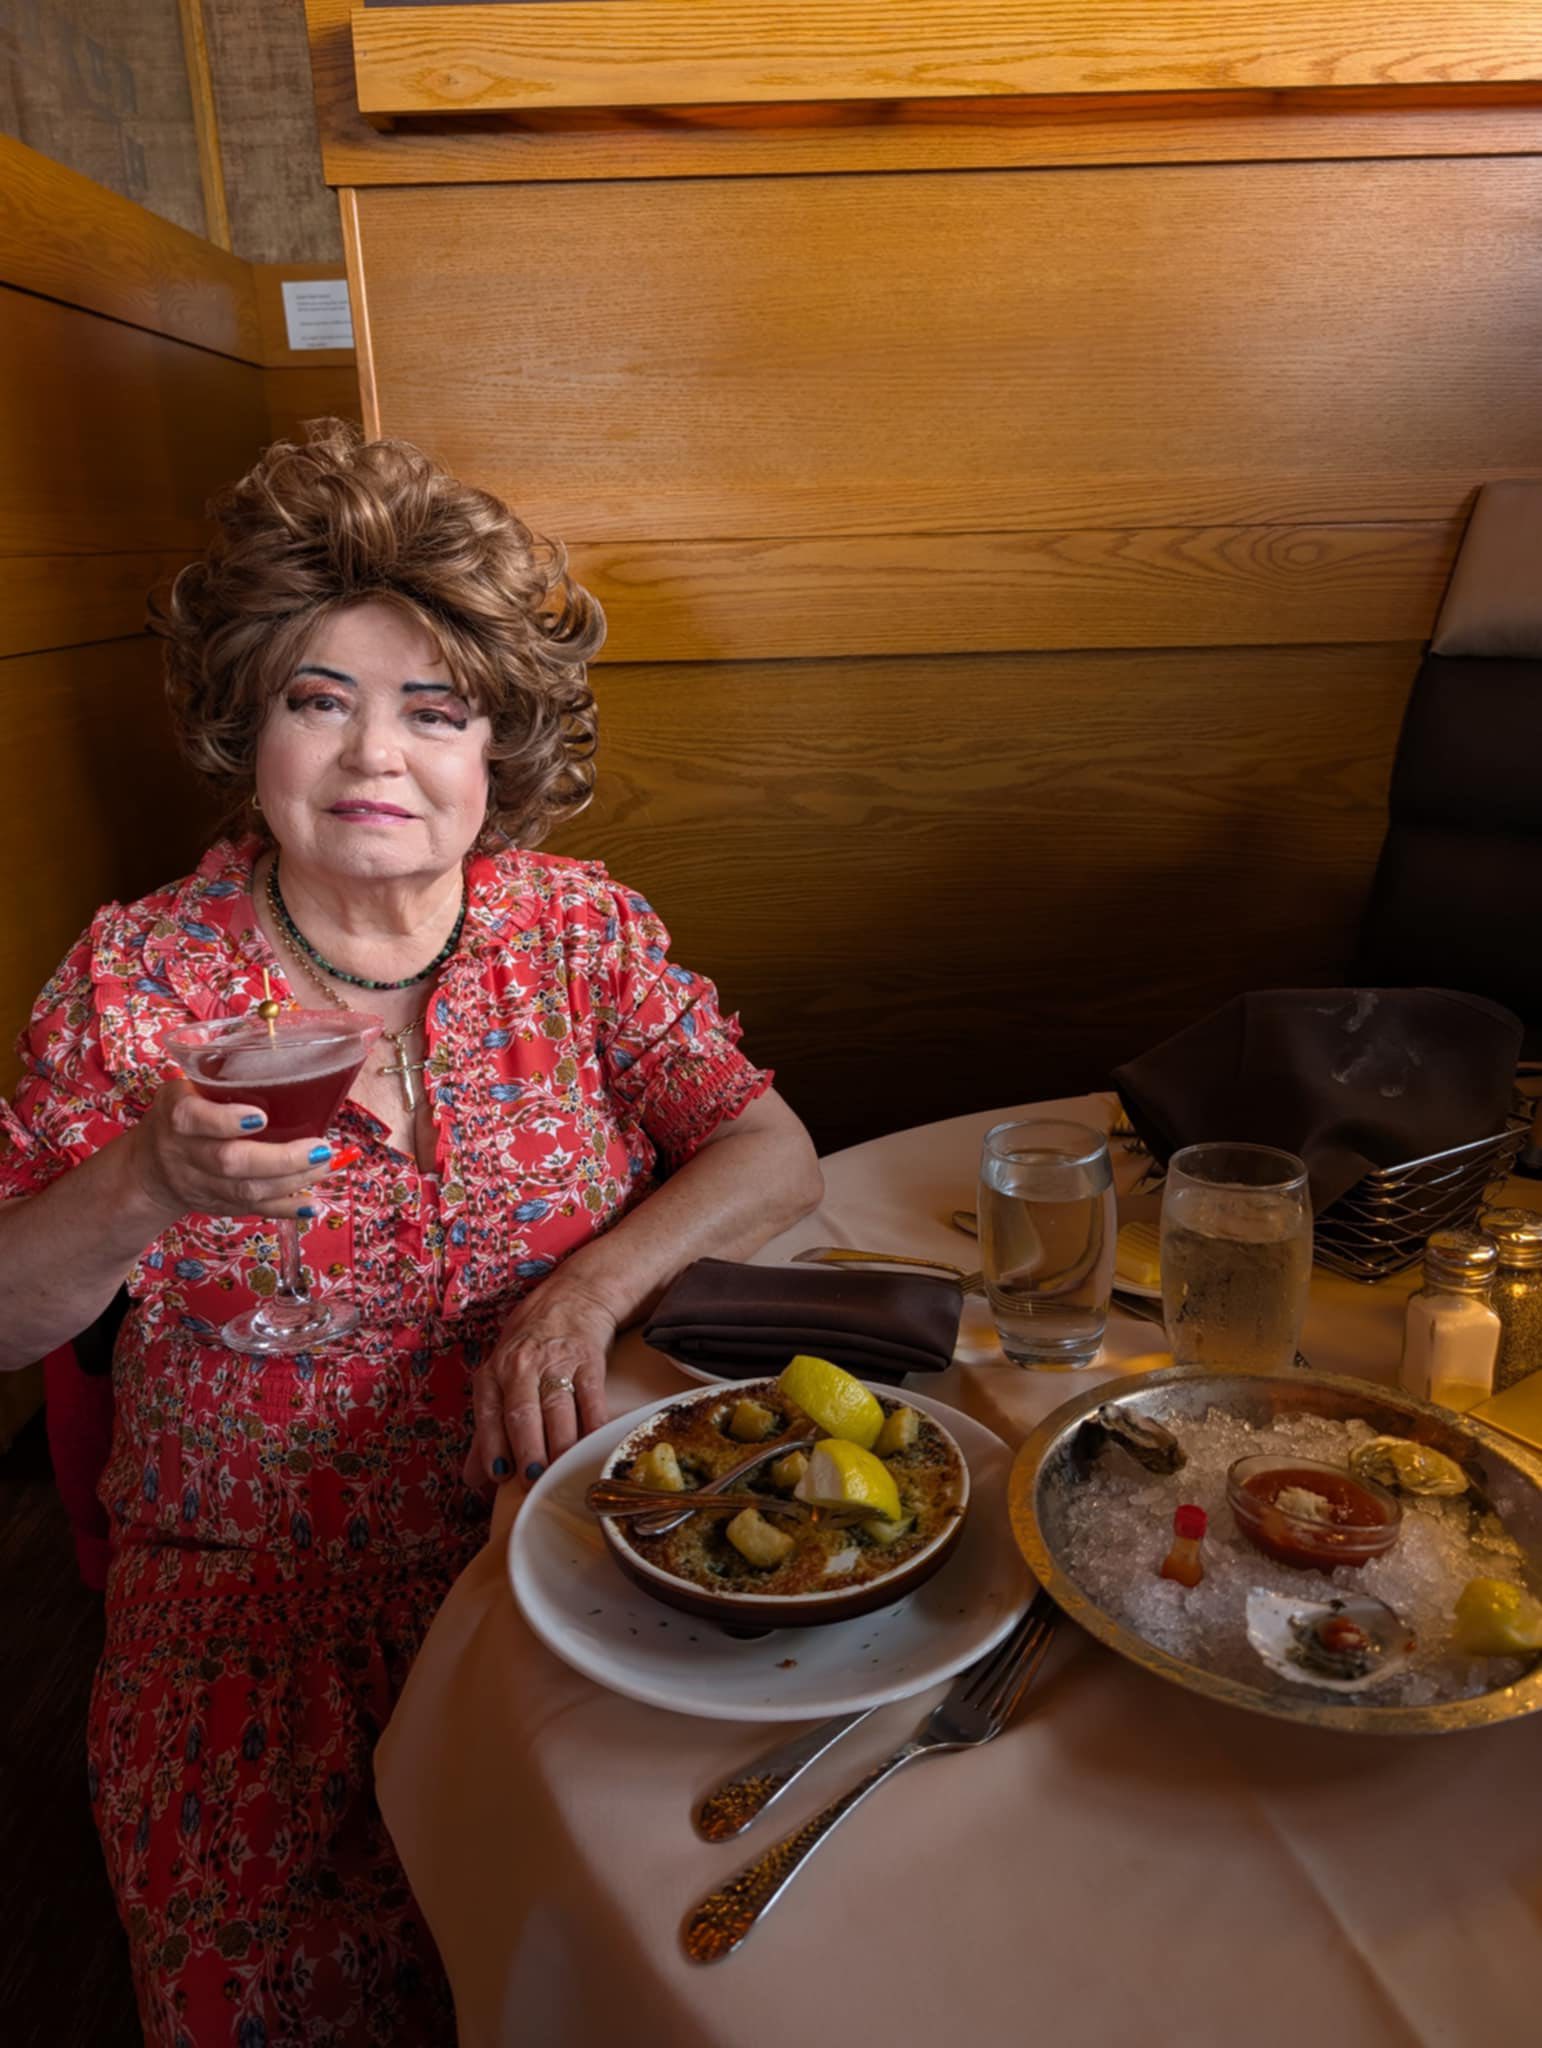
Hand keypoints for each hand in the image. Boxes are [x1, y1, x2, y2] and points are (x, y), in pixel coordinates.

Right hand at [129, 1073, 352, 1224]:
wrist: (150, 1168)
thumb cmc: (183, 1115)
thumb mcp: (187, 1087)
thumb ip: (222, 1076)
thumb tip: (290, 1051)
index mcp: (177, 1115)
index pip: (194, 1119)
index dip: (226, 1121)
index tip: (261, 1116)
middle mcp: (186, 1153)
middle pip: (230, 1161)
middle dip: (280, 1158)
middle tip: (319, 1148)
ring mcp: (201, 1184)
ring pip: (246, 1189)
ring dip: (293, 1181)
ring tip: (326, 1165)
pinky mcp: (218, 1205)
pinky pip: (253, 1210)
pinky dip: (285, 1209)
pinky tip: (312, 1205)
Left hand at [466, 1279, 614, 1490]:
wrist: (571, 1300)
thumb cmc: (529, 1349)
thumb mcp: (499, 1381)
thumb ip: (487, 1431)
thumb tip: (473, 1479)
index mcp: (493, 1374)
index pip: (489, 1415)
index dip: (493, 1447)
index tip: (500, 1477)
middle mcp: (521, 1366)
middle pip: (523, 1412)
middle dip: (528, 1449)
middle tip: (533, 1480)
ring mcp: (556, 1361)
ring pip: (557, 1407)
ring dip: (560, 1443)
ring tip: (562, 1470)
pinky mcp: (589, 1359)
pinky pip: (591, 1396)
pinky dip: (593, 1423)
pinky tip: (593, 1445)